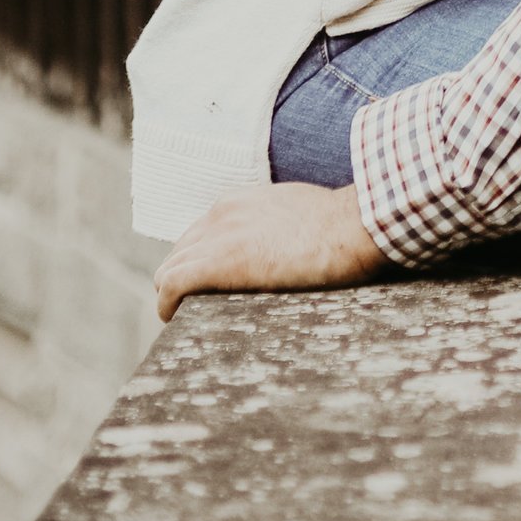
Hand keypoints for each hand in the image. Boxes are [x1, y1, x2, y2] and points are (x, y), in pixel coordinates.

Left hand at [153, 180, 386, 321]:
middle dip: (181, 280)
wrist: (352, 226)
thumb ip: (278, 225)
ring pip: (169, 269)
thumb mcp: (299, 213)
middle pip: (179, 252)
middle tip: (192, 307)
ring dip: (173, 295)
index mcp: (240, 202)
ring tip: (184, 318)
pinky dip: (167, 305)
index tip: (205, 285)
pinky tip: (174, 318)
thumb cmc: (342, 226)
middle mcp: (221, 215)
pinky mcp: (219, 263)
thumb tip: (284, 248)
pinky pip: (173, 285)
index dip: (197, 262)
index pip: (198, 235)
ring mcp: (218, 238)